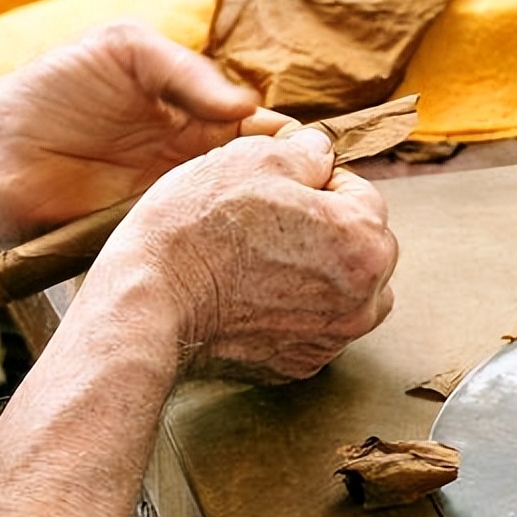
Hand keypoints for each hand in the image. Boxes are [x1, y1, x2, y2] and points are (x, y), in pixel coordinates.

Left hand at [0, 20, 291, 238]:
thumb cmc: (52, 91)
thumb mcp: (125, 51)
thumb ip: (187, 71)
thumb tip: (248, 107)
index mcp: (194, 115)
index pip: (260, 128)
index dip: (290, 139)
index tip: (317, 152)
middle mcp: (191, 163)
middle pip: (258, 178)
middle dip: (286, 184)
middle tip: (313, 193)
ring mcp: (173, 204)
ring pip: (234, 215)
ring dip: (259, 217)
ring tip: (289, 220)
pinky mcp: (152, 238)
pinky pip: (195, 242)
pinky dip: (219, 243)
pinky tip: (242, 242)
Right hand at [97, 128, 397, 383]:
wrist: (151, 301)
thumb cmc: (200, 228)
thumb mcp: (257, 157)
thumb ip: (309, 151)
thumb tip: (320, 154)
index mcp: (365, 242)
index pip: (360, 193)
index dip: (315, 181)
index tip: (275, 188)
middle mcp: (363, 300)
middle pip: (359, 248)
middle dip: (326, 230)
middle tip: (265, 223)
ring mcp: (330, 339)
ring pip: (340, 291)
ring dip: (315, 273)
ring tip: (258, 261)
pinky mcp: (297, 365)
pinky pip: (309, 326)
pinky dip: (290, 310)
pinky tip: (249, 295)